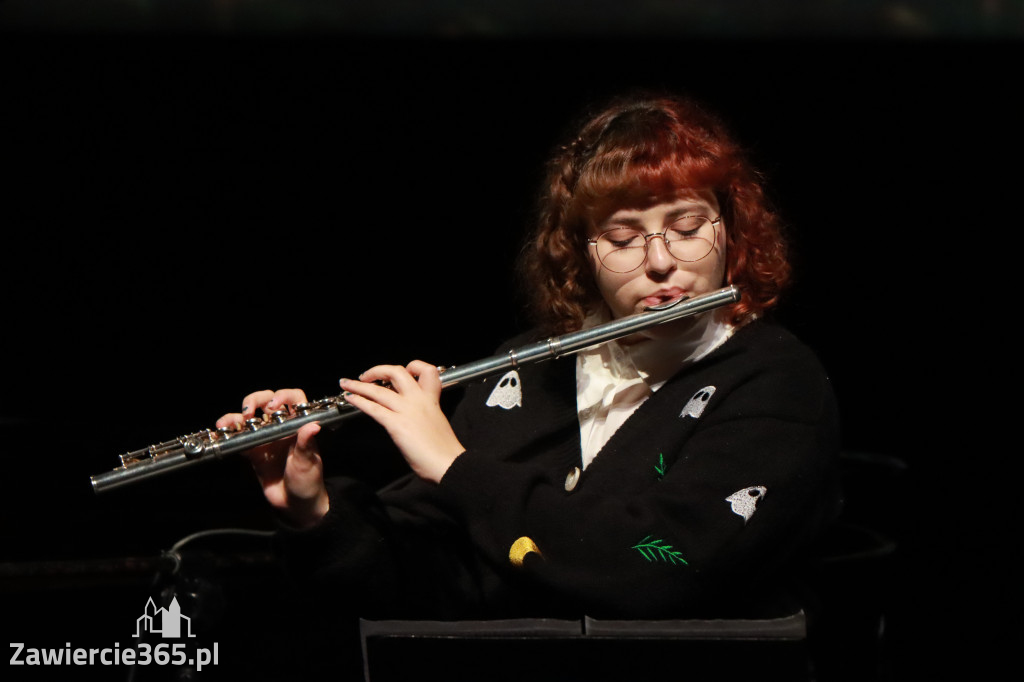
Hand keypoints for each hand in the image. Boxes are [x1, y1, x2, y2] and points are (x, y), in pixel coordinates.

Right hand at [216, 388, 328, 528]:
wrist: (295, 504)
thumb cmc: (308, 481)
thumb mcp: (308, 463)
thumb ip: (306, 444)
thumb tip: (313, 426)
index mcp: (298, 425)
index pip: (294, 399)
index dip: (283, 396)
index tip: (274, 406)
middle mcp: (281, 427)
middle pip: (267, 401)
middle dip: (256, 400)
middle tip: (249, 412)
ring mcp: (266, 438)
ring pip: (250, 417)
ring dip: (238, 414)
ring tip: (234, 422)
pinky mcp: (253, 451)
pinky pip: (239, 436)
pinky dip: (229, 431)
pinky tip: (223, 430)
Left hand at [339, 360, 463, 483]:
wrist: (449, 464)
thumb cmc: (445, 451)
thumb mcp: (436, 424)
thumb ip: (423, 415)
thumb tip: (410, 417)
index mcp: (432, 400)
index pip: (427, 371)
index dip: (414, 366)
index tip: (404, 371)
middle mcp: (419, 400)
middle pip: (397, 372)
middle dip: (379, 370)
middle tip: (367, 375)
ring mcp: (407, 411)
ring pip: (378, 390)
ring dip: (359, 384)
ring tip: (346, 383)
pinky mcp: (397, 424)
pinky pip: (374, 408)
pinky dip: (359, 401)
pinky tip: (351, 398)